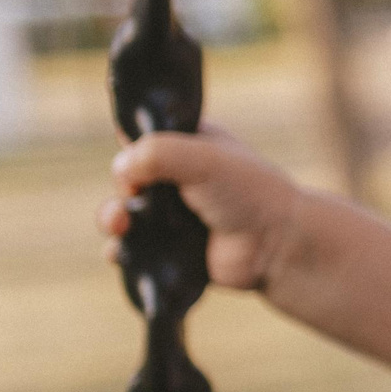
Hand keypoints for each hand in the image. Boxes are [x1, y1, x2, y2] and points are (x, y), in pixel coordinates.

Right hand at [98, 124, 304, 292]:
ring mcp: (176, 214)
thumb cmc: (249, 193)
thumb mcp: (202, 158)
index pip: (144, 138)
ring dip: (112, 218)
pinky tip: (120, 253)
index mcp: (190, 145)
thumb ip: (156, 153)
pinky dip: (122, 251)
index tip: (133, 164)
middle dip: (121, 189)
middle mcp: (181, 178)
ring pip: (126, 213)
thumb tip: (121, 169)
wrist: (278, 245)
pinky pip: (135, 248)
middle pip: (129, 179)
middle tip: (130, 198)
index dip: (130, 149)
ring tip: (120, 225)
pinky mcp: (173, 248)